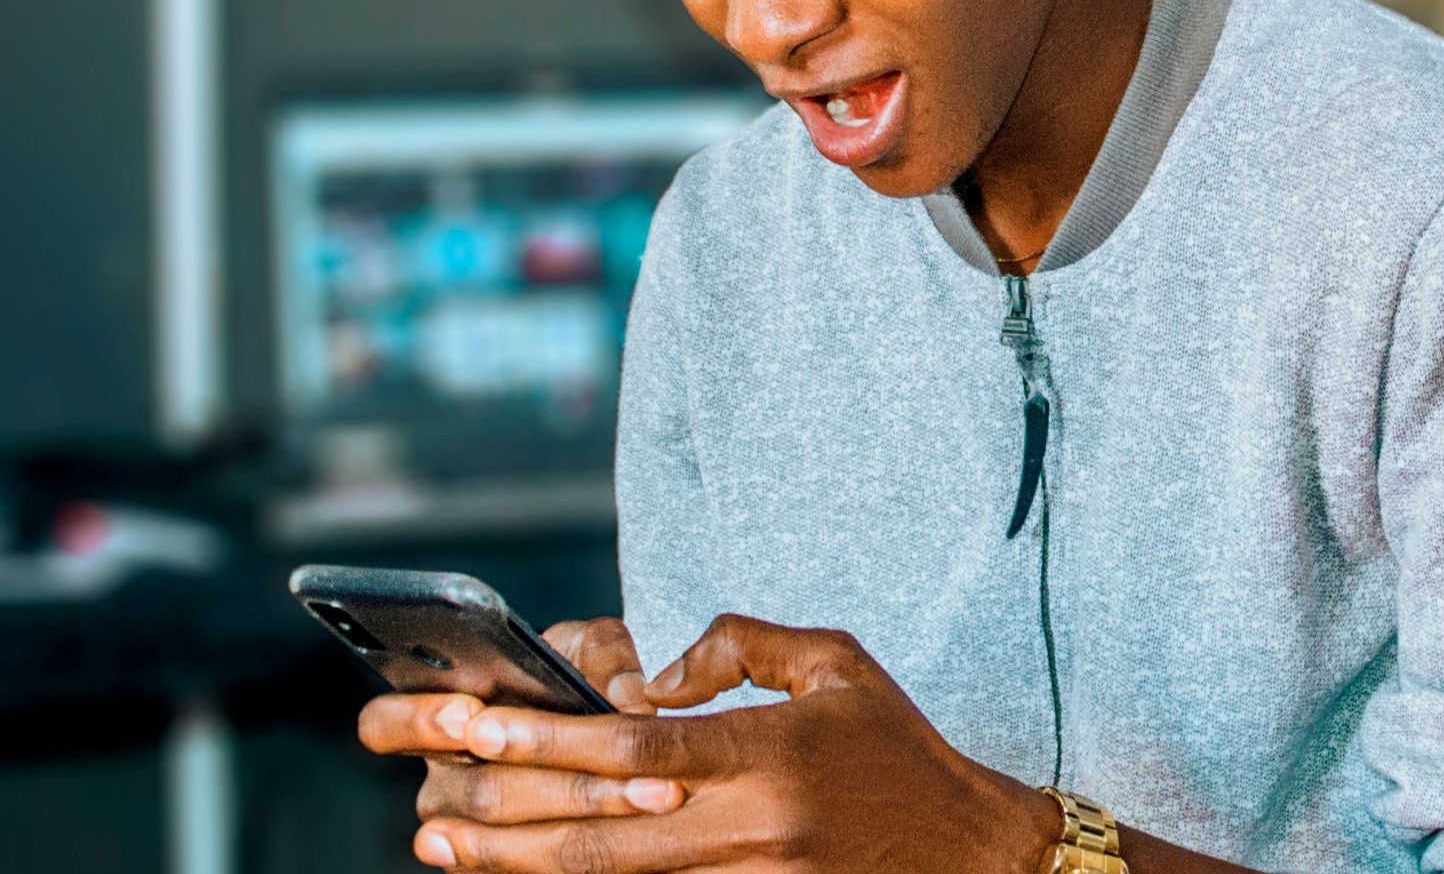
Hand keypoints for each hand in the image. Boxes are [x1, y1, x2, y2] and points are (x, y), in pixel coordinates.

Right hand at [357, 617, 688, 837]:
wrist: (620, 743)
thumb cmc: (585, 682)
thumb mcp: (590, 650)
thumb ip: (604, 654)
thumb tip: (627, 699)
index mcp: (441, 714)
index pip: (384, 723)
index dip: (417, 721)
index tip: (467, 714)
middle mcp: (446, 779)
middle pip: (469, 790)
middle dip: (550, 773)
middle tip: (603, 756)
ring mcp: (470, 835)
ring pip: (508, 835)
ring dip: (590, 806)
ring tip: (657, 789)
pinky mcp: (507, 868)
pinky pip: (535, 868)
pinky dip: (591, 850)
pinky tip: (643, 833)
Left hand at [408, 614, 1061, 873]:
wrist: (964, 853)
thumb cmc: (896, 747)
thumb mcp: (838, 663)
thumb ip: (742, 647)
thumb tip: (655, 676)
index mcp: (762, 755)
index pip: (628, 749)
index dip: (541, 739)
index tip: (472, 723)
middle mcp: (740, 827)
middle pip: (592, 829)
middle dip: (498, 812)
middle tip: (425, 795)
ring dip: (514, 860)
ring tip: (441, 841)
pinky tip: (518, 868)